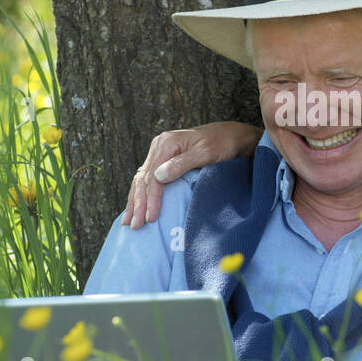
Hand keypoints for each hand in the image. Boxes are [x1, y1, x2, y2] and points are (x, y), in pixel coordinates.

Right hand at [122, 121, 261, 227]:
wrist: (233, 135)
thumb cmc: (222, 144)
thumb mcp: (205, 153)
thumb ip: (182, 164)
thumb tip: (157, 177)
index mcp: (166, 143)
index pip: (153, 176)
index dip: (151, 199)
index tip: (151, 218)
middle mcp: (159, 146)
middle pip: (143, 179)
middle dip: (138, 203)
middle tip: (135, 225)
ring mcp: (160, 152)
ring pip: (142, 180)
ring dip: (135, 201)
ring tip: (129, 221)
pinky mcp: (164, 159)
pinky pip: (148, 178)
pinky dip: (141, 194)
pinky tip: (136, 206)